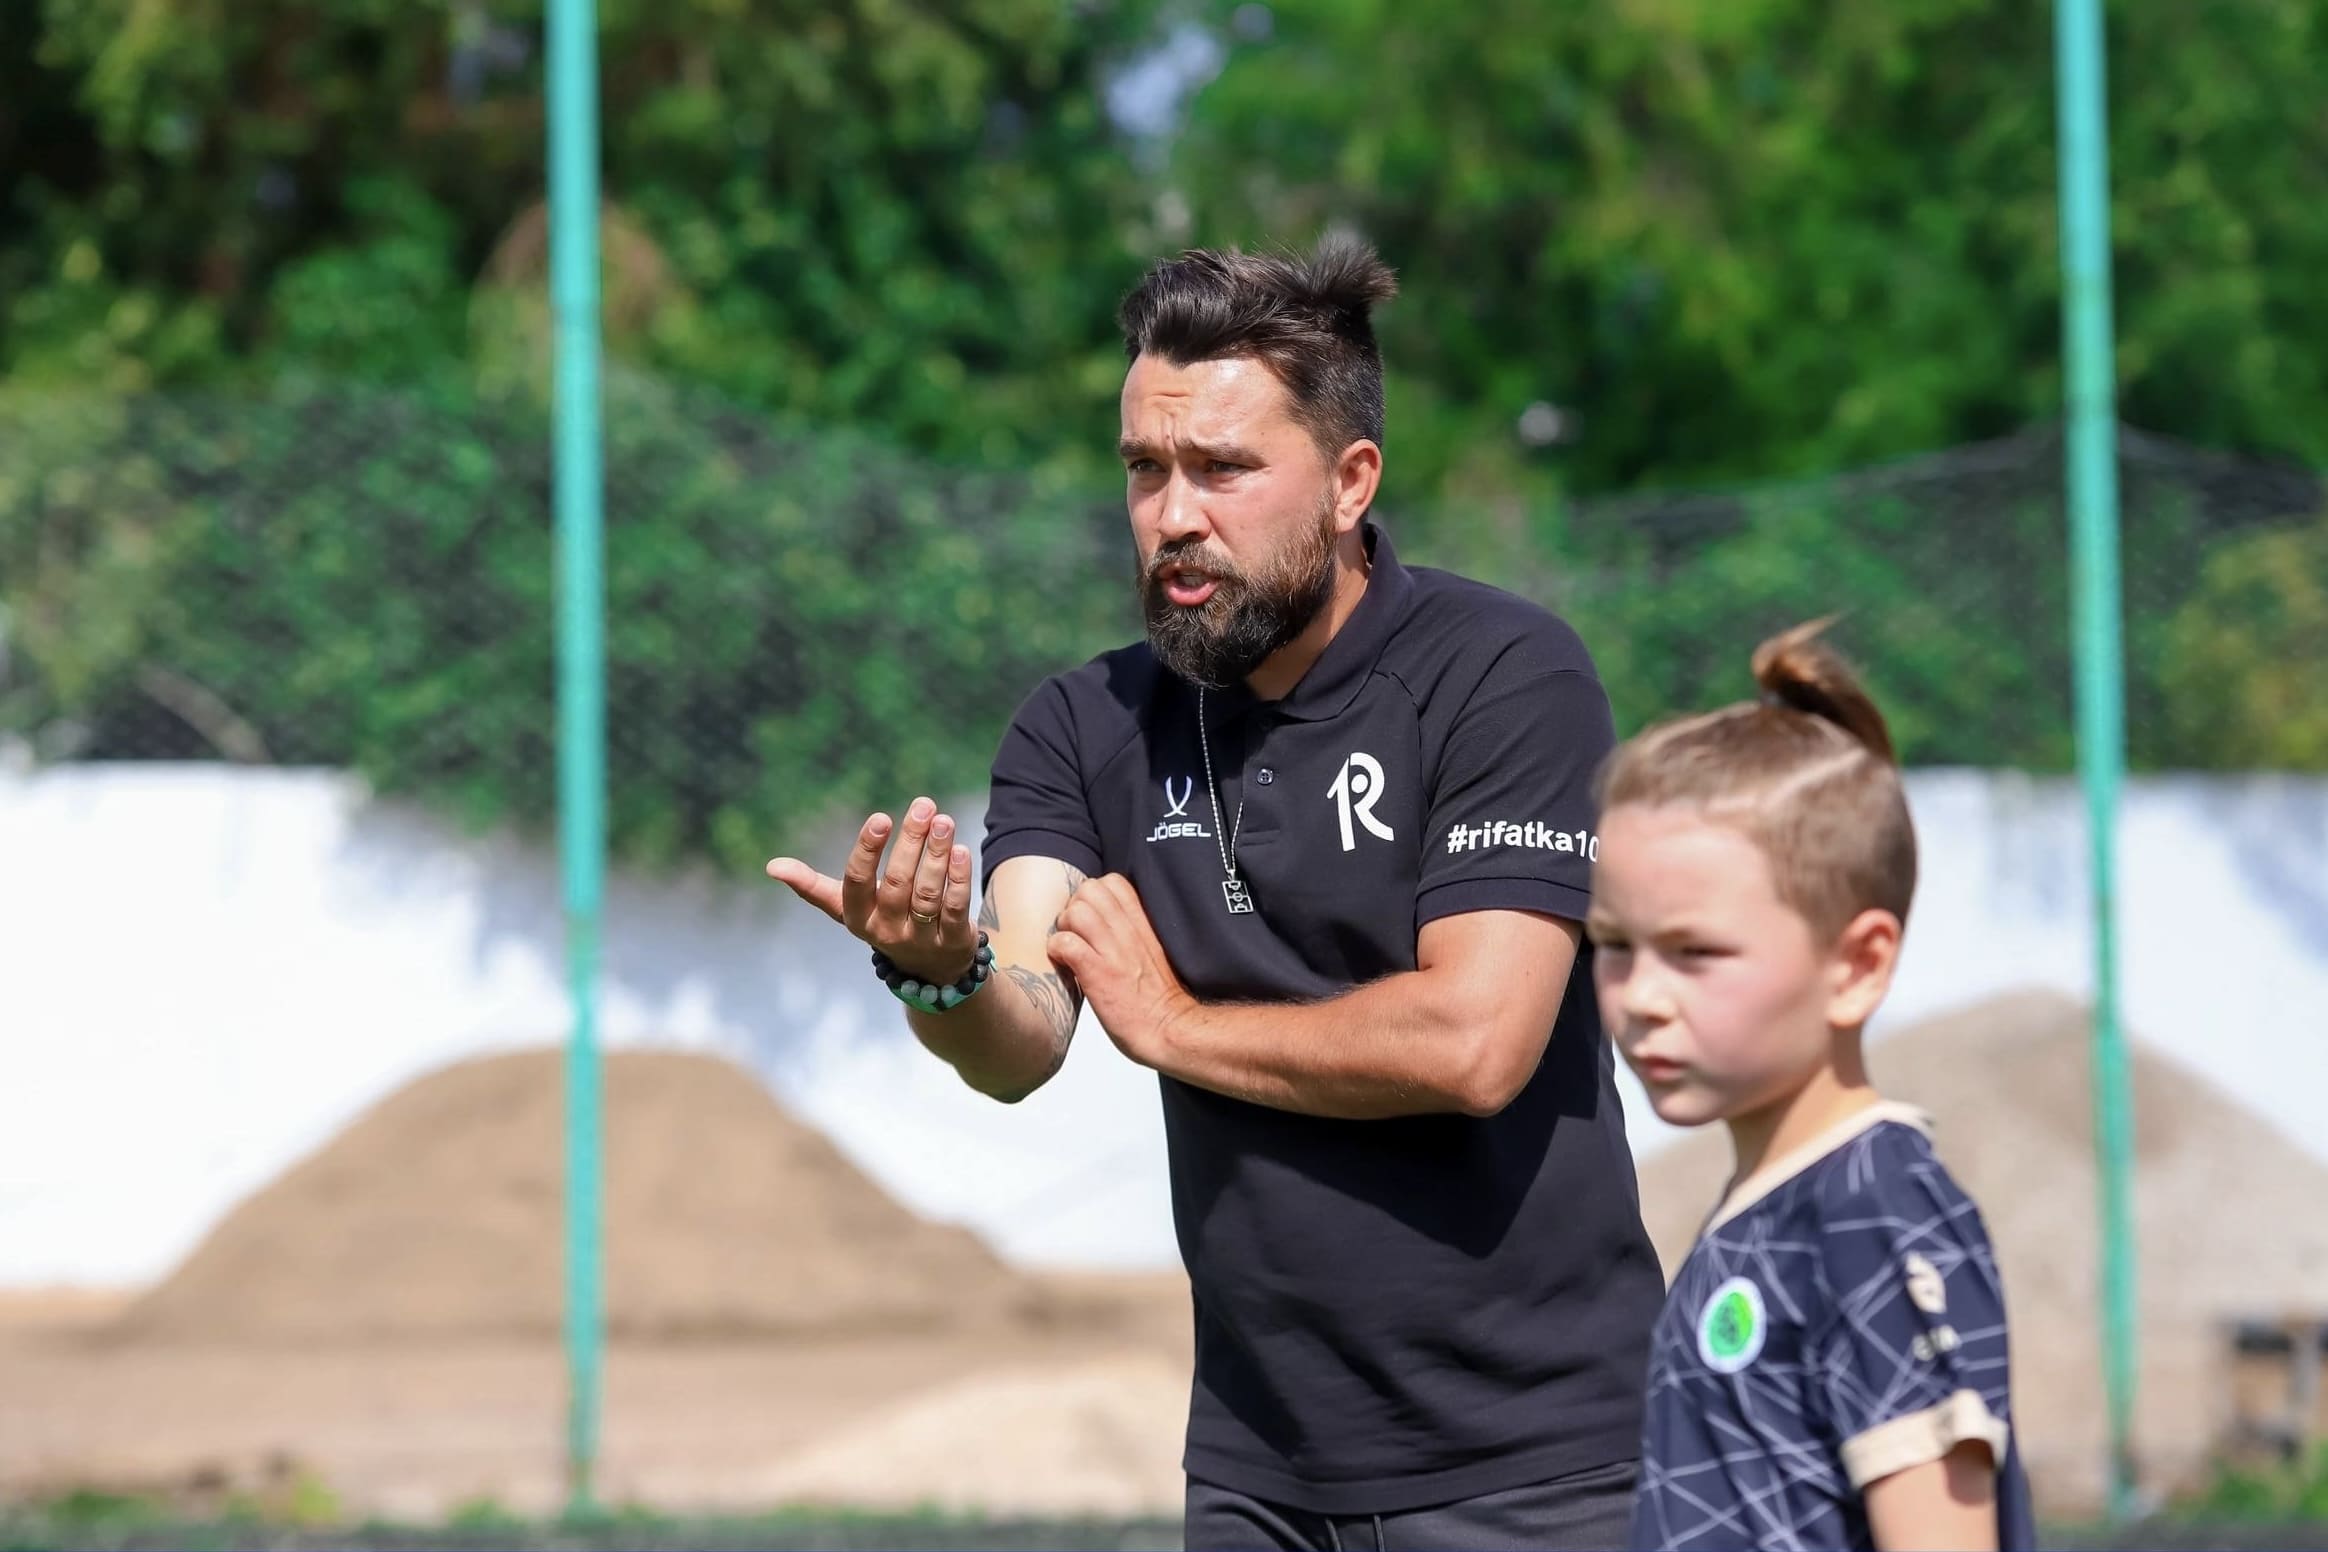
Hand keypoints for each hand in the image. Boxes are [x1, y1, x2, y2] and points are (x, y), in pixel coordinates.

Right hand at [766, 797, 976, 983]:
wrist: (930, 968)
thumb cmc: (883, 921)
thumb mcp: (848, 909)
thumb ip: (813, 887)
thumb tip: (772, 866)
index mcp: (858, 918)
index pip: (856, 883)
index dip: (867, 851)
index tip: (880, 817)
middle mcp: (887, 930)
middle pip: (897, 883)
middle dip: (910, 841)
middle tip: (923, 805)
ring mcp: (921, 938)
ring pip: (928, 894)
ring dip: (936, 854)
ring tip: (943, 820)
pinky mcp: (954, 941)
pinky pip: (956, 907)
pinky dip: (958, 878)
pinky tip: (959, 849)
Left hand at [1045, 874, 1192, 1068]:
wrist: (1169, 1029)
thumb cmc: (1159, 1000)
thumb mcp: (1153, 952)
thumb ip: (1133, 931)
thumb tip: (1106, 921)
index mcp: (1142, 925)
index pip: (1113, 882)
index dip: (1093, 896)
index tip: (1091, 919)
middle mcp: (1127, 932)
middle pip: (1089, 889)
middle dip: (1074, 907)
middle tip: (1076, 934)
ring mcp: (1112, 952)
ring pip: (1076, 911)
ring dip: (1064, 928)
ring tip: (1069, 949)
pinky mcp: (1098, 974)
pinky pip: (1066, 944)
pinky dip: (1057, 951)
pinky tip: (1064, 965)